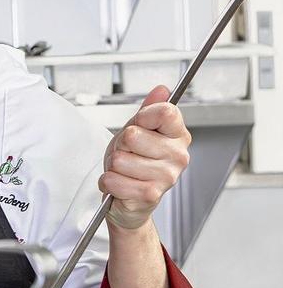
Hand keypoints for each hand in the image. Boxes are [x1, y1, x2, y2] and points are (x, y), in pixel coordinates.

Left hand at [100, 86, 191, 229]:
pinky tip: (120, 184)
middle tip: (128, 154)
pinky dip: (108, 182)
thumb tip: (162, 90)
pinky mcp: (150, 194)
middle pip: (133, 135)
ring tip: (124, 170)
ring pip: (120, 159)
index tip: (140, 125)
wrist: (129, 197)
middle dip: (120, 145)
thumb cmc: (134, 162)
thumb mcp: (138, 129)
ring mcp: (166, 177)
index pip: (164, 112)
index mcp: (178, 136)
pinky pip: (114, 180)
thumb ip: (149, 109)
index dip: (142, 117)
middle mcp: (178, 156)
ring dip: (113, 166)